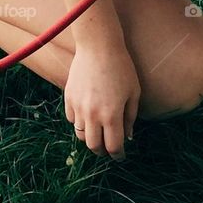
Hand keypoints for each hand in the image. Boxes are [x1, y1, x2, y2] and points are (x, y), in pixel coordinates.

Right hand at [65, 42, 140, 160]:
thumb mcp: (133, 92)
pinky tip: (89, 116)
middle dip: (103, 151)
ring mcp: (78, 107)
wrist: (98, 47)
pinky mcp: (68, 98)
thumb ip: (130, 117)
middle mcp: (93, 114)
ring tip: (99, 133)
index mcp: (112, 114)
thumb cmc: (121, 67)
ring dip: (91, 138)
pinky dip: (80, 123)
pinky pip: (72, 120)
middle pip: (94, 146)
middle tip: (109, 148)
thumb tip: (127, 137)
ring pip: (81, 135)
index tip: (121, 156)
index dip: (118, 155)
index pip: (113, 146)